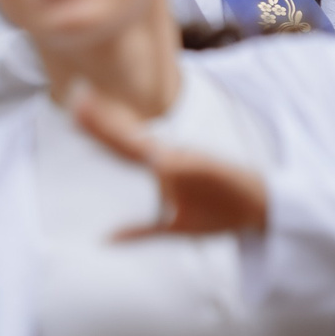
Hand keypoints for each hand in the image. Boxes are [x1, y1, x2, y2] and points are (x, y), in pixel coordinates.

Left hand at [70, 81, 267, 237]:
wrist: (262, 212)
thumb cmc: (218, 214)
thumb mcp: (172, 228)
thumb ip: (139, 232)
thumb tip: (106, 239)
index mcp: (161, 168)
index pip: (121, 148)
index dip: (97, 130)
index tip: (72, 111)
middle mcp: (171, 160)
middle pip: (129, 142)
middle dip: (103, 121)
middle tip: (77, 96)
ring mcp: (191, 164)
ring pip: (154, 149)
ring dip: (130, 134)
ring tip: (107, 119)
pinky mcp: (215, 172)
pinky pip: (193, 167)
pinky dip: (176, 164)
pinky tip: (158, 161)